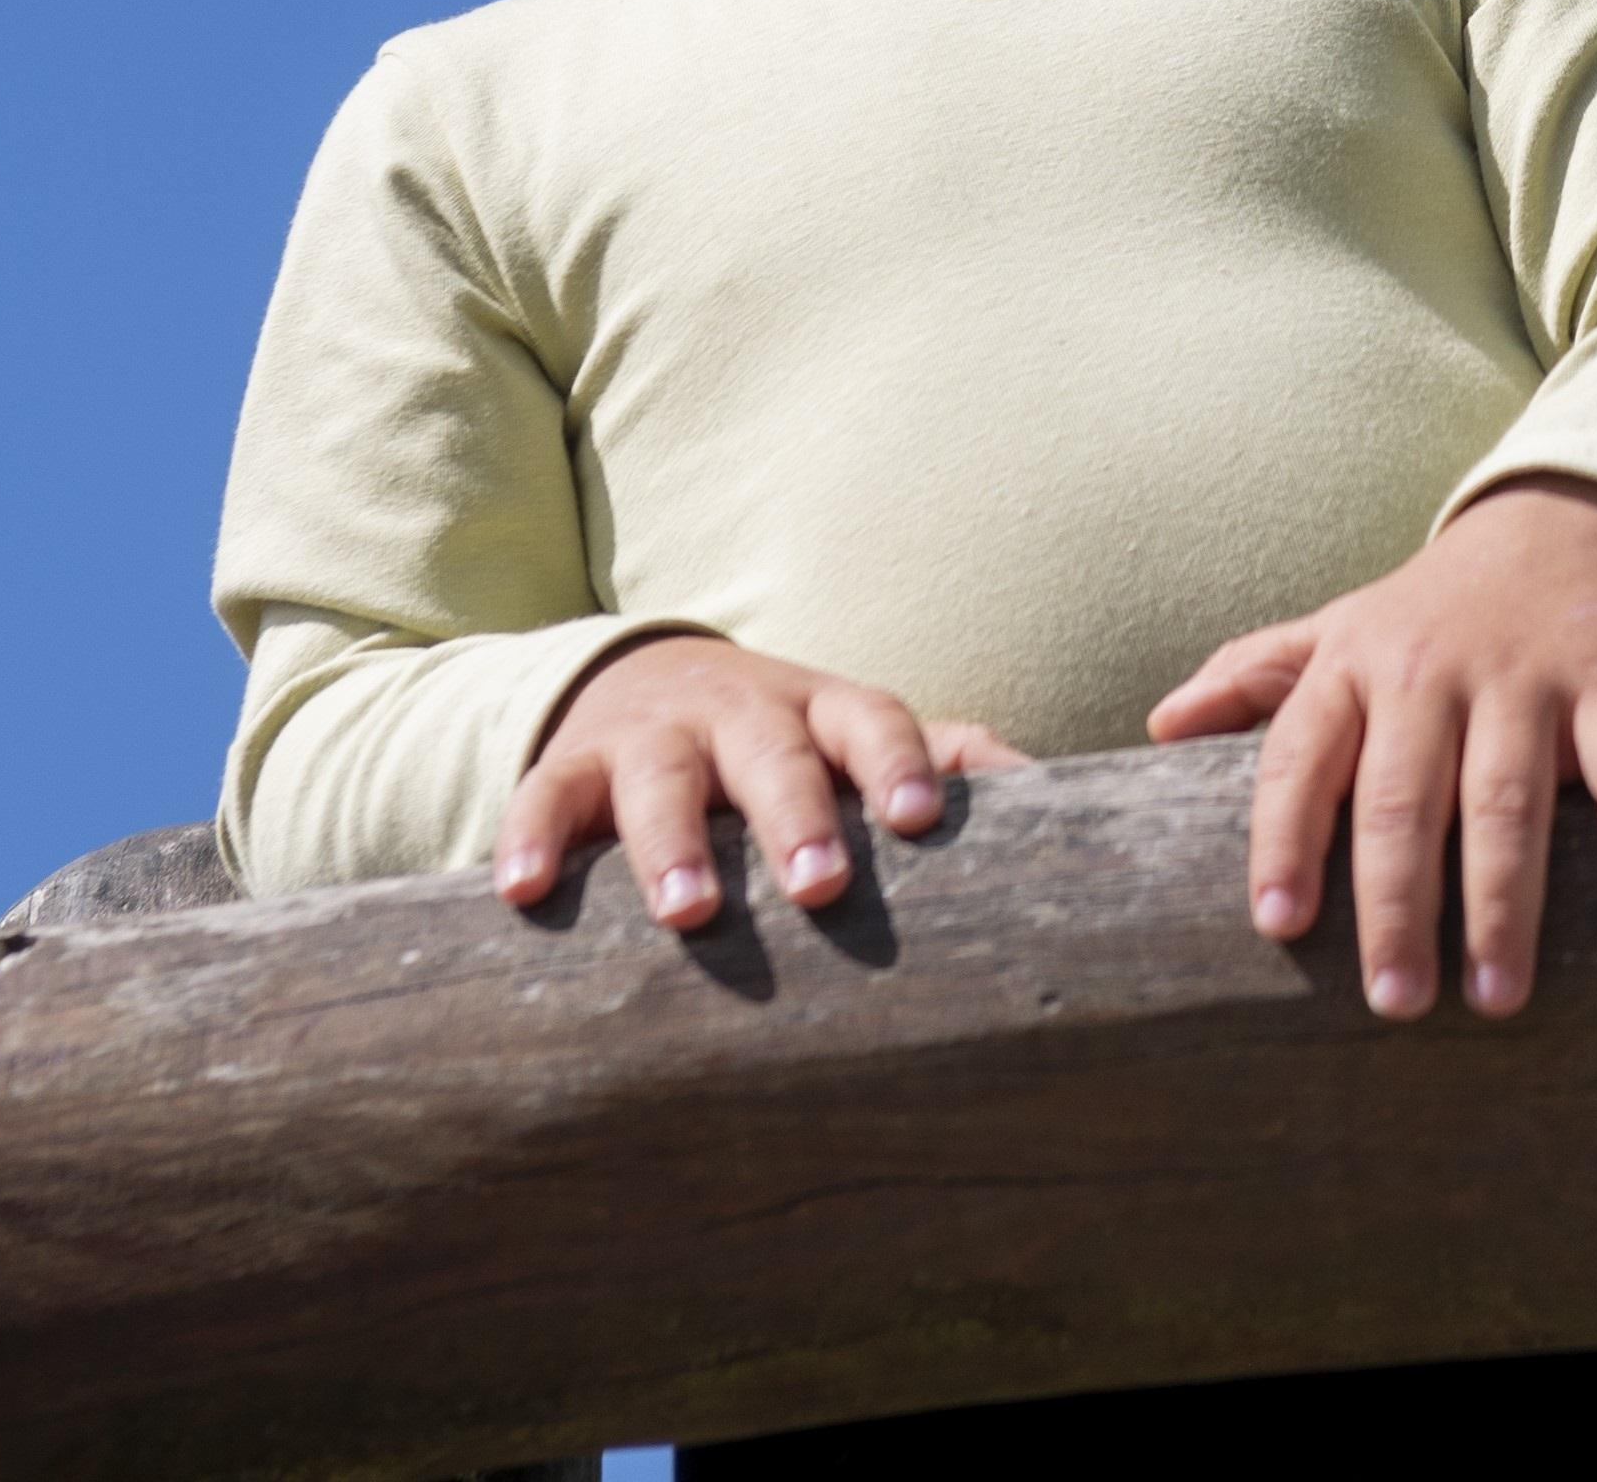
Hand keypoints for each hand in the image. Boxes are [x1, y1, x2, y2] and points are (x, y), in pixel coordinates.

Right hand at [497, 632, 1015, 930]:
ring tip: (688, 914)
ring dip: (672, 845)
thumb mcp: (862, 737)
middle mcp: (743, 713)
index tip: (922, 816)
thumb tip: (1074, 802)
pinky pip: (544, 796)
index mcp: (825, 710)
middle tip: (820, 886)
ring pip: (661, 781)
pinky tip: (522, 893)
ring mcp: (655, 736)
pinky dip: (530, 839)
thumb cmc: (789, 742)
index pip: (873, 718)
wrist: (648, 682)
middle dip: (796, 816)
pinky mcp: (574, 764)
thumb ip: (955, 759)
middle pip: (772, 754)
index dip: (899, 761)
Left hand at [1146, 473, 1596, 1023]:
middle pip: (1404, 801)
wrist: (1563, 522)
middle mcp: (1430, 673)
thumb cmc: (1432, 610)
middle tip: (1395, 1003)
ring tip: (1497, 996)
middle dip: (1397, 905)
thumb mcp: (1339, 628)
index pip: (1302, 761)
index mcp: (1352, 668)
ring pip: (1507, 799)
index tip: (1280, 927)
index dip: (1286, 842)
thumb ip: (1253, 676)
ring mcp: (1525, 678)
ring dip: (1504, 902)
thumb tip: (1159, 727)